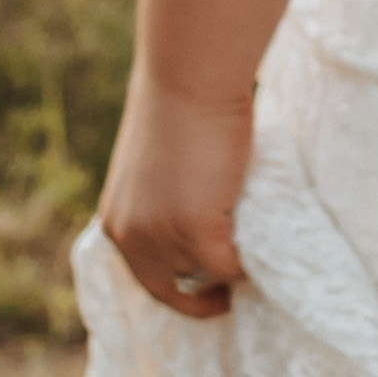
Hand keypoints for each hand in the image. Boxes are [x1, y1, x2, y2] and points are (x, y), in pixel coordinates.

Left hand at [101, 68, 253, 322]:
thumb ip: (164, 199)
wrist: (189, 78)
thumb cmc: (177, 105)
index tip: (203, 290)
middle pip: (168, 289)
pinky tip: (262, 243)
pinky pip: (230, 268)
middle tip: (229, 298)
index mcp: (115, 218)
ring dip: (227, 272)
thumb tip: (200, 217)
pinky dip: (248, 263)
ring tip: (253, 262)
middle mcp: (129, 235)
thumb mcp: (155, 165)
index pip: (142, 274)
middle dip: (199, 298)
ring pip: (204, 277)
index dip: (173, 286)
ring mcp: (161, 237)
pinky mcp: (196, 231)